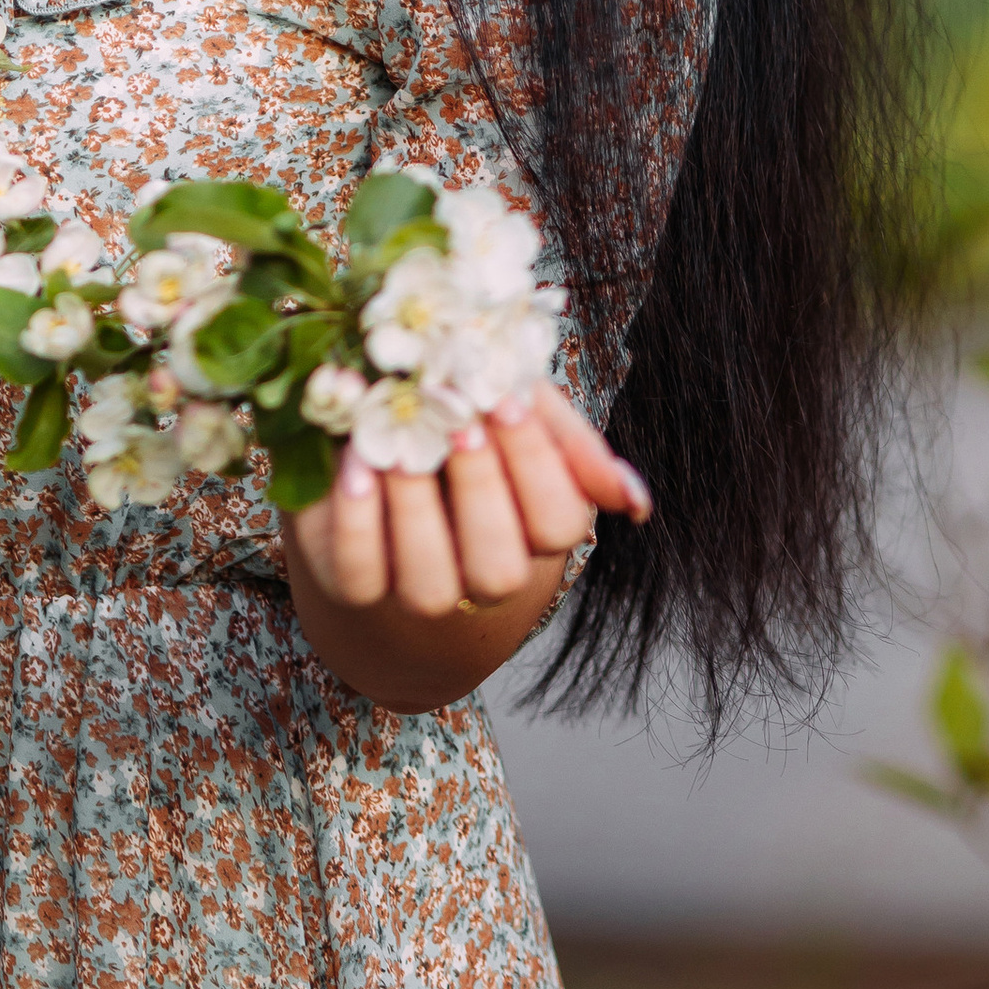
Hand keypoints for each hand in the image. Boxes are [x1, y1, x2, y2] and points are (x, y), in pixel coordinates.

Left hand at [284, 383, 650, 625]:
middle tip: (459, 423)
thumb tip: (634, 502)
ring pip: (429, 584)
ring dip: (415, 510)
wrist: (381, 461)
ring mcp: (419, 589)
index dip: (535, 465)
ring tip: (400, 446)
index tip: (504, 399)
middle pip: (498, 565)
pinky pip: (361, 573)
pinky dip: (357, 521)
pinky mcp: (355, 584)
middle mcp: (484, 575)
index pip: (558, 522)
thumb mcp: (516, 416)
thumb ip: (570, 445)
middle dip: (479, 489)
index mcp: (536, 532)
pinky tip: (355, 467)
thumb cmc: (464, 427)